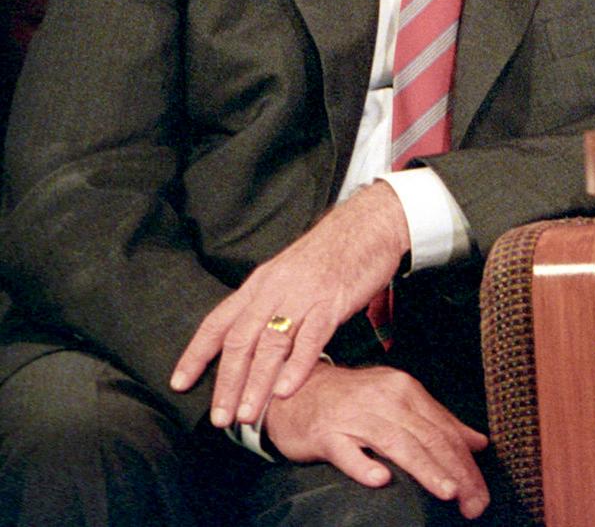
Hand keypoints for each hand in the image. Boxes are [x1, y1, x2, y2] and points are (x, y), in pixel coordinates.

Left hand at [171, 181, 410, 427]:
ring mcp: (304, 295)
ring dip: (256, 383)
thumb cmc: (335, 250)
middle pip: (240, 340)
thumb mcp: (292, 272)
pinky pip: (311, 337)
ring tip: (247, 414)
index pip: (219, 322)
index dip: (196, 353)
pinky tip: (285, 390)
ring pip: (271, 344)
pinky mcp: (333, 300)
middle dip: (227, 383)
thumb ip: (277, 304)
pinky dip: (297, 365)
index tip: (179, 383)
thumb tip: (268, 341)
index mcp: (260, 283)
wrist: (370, 221)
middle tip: (220, 418)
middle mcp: (275, 289)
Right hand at [264, 360, 489, 518]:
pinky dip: (364, 465)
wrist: (297, 388)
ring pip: (397, 443)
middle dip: (456, 472)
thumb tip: (479, 443)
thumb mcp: (399, 401)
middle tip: (473, 503)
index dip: (467, 463)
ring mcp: (355, 416)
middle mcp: (386, 400)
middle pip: (429, 438)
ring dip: (425, 469)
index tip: (480, 493)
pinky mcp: (326, 433)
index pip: (445, 430)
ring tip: (447, 492)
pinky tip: (381, 480)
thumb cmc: (353, 399)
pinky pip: (347, 451)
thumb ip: (438, 422)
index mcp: (407, 392)